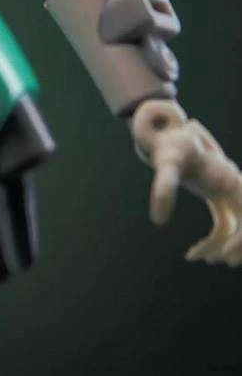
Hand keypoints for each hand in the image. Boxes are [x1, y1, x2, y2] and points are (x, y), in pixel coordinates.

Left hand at [132, 99, 241, 265]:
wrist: (165, 133)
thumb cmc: (169, 145)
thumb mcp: (167, 164)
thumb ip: (164, 187)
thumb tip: (159, 221)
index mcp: (231, 178)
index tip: (225, 255)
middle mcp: (234, 185)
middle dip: (239, 246)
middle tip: (219, 261)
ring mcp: (227, 191)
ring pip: (237, 228)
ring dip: (224, 247)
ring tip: (198, 258)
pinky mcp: (217, 196)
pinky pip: (224, 225)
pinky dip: (212, 242)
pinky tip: (192, 254)